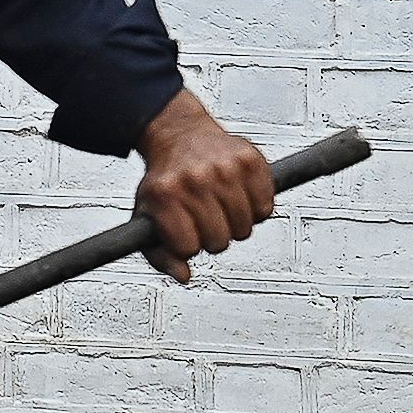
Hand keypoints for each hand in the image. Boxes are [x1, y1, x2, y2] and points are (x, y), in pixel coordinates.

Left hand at [133, 88, 274, 283]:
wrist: (180, 136)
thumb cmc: (164, 182)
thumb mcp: (146, 216)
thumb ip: (159, 254)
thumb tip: (184, 276)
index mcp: (164, 195)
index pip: (188, 247)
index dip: (188, 246)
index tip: (185, 234)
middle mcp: (195, 180)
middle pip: (219, 241)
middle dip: (212, 238)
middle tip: (206, 222)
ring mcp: (225, 169)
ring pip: (245, 227)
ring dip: (235, 226)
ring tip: (221, 210)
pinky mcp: (251, 161)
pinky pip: (266, 208)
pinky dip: (256, 210)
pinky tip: (239, 199)